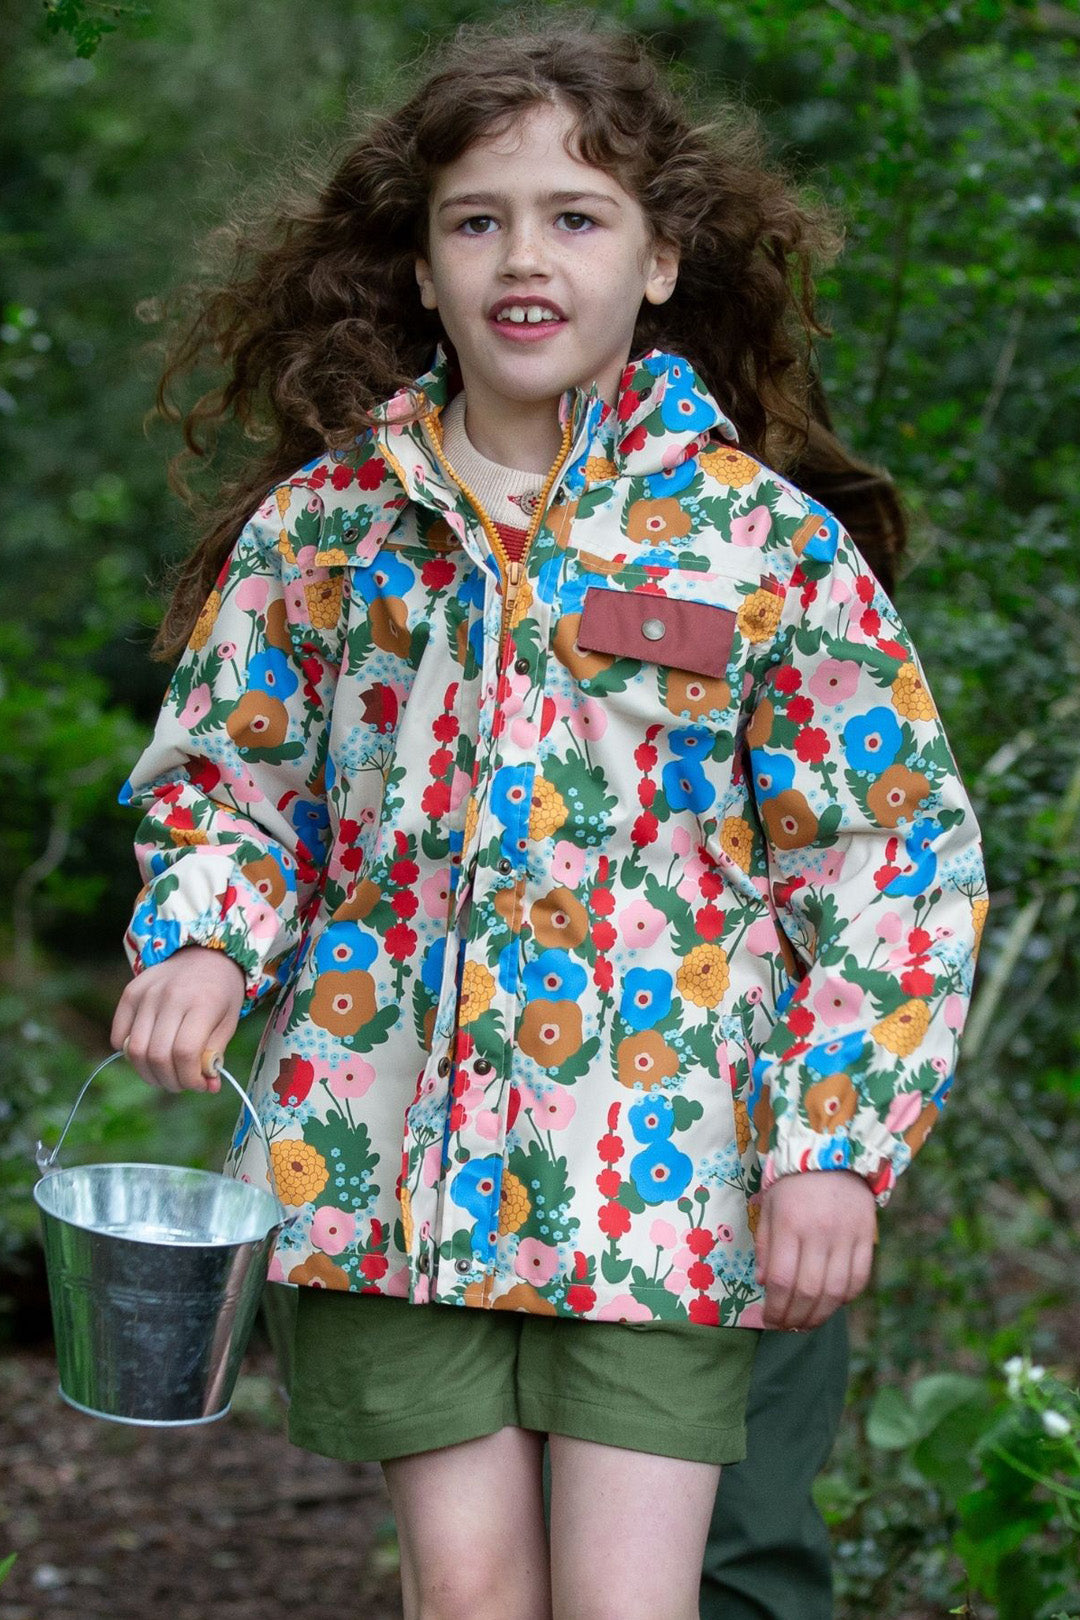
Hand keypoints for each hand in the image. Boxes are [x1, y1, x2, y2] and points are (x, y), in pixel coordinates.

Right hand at [111, 944, 245, 1094]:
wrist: (205, 953)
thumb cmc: (221, 993)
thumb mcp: (229, 1022)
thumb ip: (215, 1055)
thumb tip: (207, 1087)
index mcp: (202, 1002)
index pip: (185, 1053)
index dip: (190, 1078)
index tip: (200, 1085)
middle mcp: (170, 996)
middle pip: (157, 1055)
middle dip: (170, 1081)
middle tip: (181, 1083)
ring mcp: (146, 993)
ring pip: (135, 1050)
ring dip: (149, 1074)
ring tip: (165, 1075)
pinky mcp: (130, 993)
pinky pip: (119, 1036)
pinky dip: (130, 1054)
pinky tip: (150, 1054)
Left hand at [755, 1169, 875, 1330]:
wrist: (834, 1150)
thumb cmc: (793, 1181)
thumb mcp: (769, 1205)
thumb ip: (765, 1244)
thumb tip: (765, 1284)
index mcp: (790, 1223)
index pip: (782, 1279)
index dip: (775, 1308)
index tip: (769, 1320)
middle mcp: (819, 1232)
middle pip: (809, 1290)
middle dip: (795, 1318)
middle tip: (786, 1327)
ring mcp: (846, 1235)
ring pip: (836, 1290)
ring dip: (820, 1315)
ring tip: (807, 1323)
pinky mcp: (866, 1236)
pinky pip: (860, 1278)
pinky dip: (846, 1297)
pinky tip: (832, 1303)